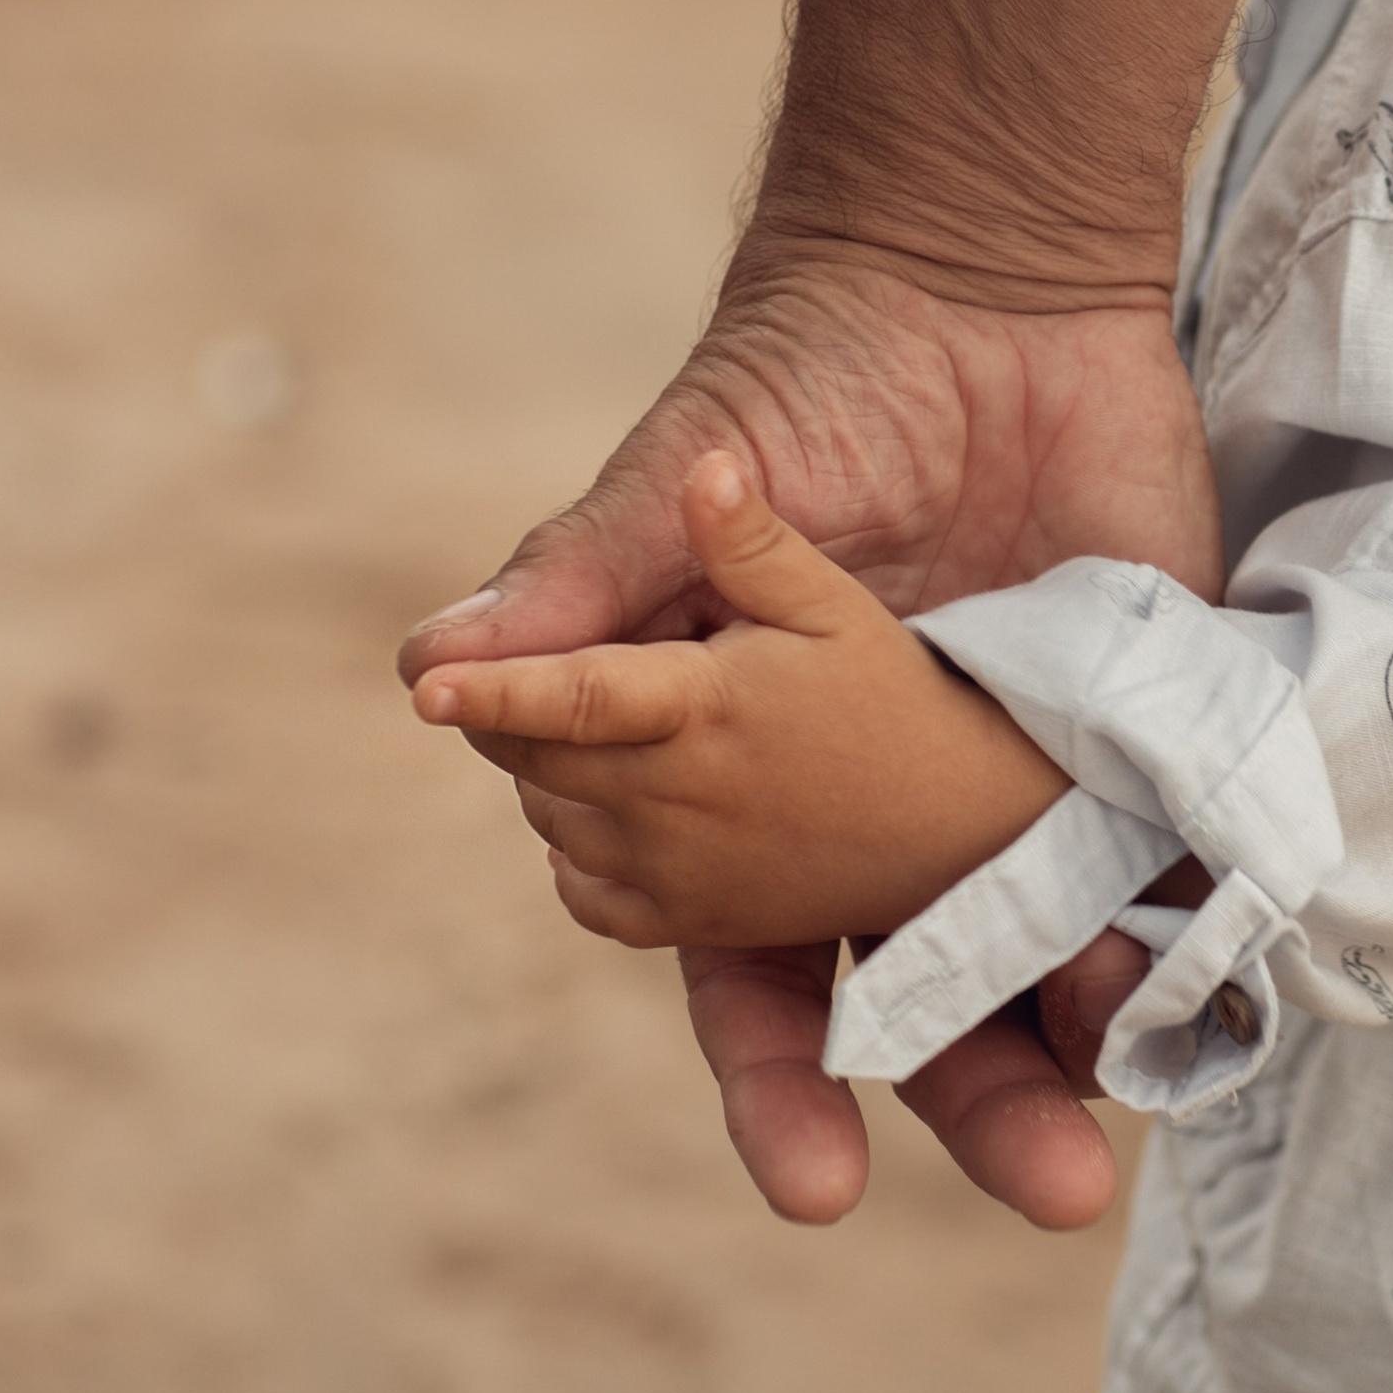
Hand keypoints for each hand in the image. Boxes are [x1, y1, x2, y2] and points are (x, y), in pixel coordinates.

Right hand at [398, 254, 1220, 1227]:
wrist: (985, 278)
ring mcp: (1021, 783)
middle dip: (982, 1106)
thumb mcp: (693, 484)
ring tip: (1145, 1106)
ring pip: (1058, 954)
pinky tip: (1220, 969)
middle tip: (1054, 1190)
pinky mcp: (1142, 729)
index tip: (816, 1186)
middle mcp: (892, 822)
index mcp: (762, 802)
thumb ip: (590, 587)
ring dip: (1102, 1036)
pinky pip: (1174, 854)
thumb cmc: (807, 384)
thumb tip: (428, 669)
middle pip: (933, 1006)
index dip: (782, 1086)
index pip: (761, 985)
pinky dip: (1196, 918)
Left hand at [411, 452, 1068, 951]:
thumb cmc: (897, 698)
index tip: (429, 684)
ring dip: (553, 772)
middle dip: (522, 712)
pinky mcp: (689, 920)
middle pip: (534, 757)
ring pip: (550, 816)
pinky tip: (619, 802)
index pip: (574, 700)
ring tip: (627, 728)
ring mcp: (679, 872)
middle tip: (574, 671)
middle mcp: (678, 802)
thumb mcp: (836, 607)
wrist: (963, 830)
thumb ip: (755, 544)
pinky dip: (576, 848)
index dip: (495, 691)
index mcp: (706, 712)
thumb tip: (707, 472)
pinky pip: (583, 892)